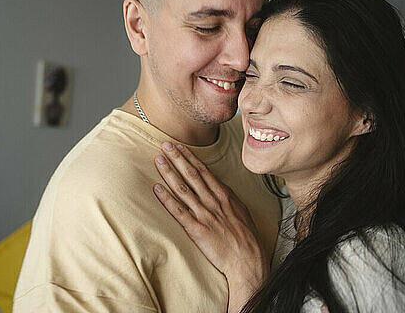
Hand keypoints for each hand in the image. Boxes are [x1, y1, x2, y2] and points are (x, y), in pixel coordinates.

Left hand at [152, 142, 268, 311]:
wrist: (248, 259)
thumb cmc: (247, 238)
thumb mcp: (241, 211)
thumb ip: (229, 199)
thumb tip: (221, 190)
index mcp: (224, 195)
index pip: (204, 172)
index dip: (190, 158)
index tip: (180, 147)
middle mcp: (213, 201)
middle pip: (192, 175)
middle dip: (177, 158)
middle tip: (165, 145)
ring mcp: (204, 214)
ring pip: (183, 188)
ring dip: (169, 172)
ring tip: (158, 160)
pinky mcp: (196, 229)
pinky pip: (178, 211)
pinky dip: (166, 199)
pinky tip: (157, 189)